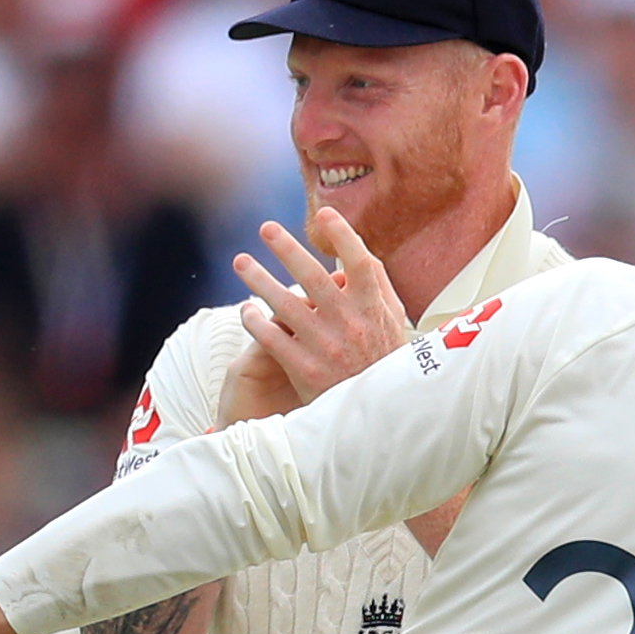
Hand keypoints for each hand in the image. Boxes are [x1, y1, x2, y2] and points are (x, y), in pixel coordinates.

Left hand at [232, 207, 421, 413]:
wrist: (380, 418)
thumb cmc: (385, 364)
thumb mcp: (393, 325)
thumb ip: (378, 289)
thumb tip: (358, 253)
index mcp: (374, 309)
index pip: (359, 263)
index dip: (343, 236)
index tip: (326, 214)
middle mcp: (349, 323)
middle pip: (312, 276)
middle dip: (286, 248)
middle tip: (266, 228)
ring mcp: (325, 346)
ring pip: (283, 303)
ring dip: (258, 279)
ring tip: (241, 261)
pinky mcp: (303, 368)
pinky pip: (271, 337)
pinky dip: (255, 320)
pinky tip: (246, 309)